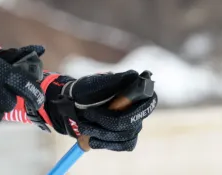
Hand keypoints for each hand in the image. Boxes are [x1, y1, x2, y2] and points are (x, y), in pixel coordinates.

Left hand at [42, 70, 157, 150]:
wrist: (71, 106)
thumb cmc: (84, 91)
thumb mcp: (94, 83)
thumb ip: (114, 81)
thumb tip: (135, 75)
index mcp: (133, 93)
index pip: (149, 101)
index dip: (140, 106)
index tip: (115, 106)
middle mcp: (136, 110)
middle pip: (132, 122)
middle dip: (107, 120)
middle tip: (88, 114)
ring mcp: (131, 126)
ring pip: (125, 136)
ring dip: (102, 133)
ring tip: (84, 126)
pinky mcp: (124, 139)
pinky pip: (122, 145)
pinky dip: (105, 143)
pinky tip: (92, 139)